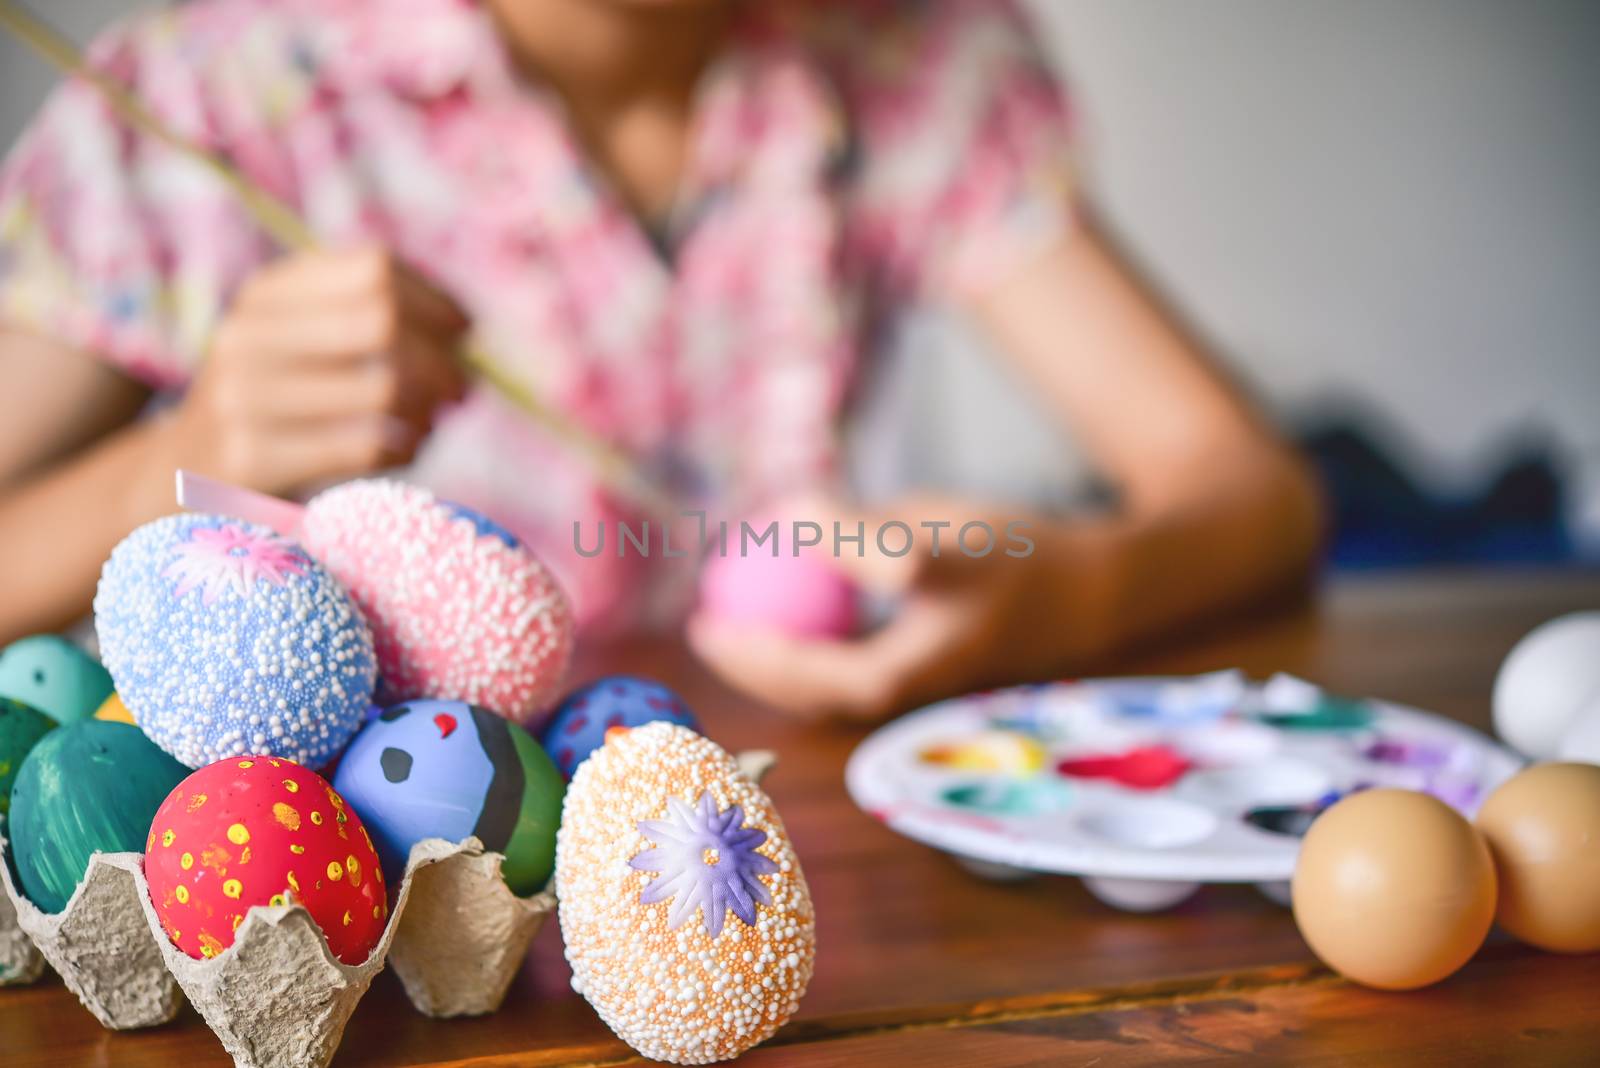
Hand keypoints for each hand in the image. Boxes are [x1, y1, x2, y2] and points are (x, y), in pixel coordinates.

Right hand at [167, 247, 468, 495]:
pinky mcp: (253, 457)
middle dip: (441, 358)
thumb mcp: (294, 344)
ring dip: (427, 409)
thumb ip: (362, 320)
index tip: (463, 331)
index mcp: (267, 294)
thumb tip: (465, 327)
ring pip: (382, 386)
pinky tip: (401, 451)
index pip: (373, 268)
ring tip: (427, 423)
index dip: (434, 299)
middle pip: (382, 321)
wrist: (175, 476)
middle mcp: (250, 334)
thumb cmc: (269, 408)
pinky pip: (366, 445)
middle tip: (460, 389)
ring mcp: (244, 396)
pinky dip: (404, 448)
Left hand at [688, 496, 1101, 720]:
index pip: (823, 679)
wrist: (1090, 590)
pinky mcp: (924, 674)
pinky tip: (789, 611)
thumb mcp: (940, 532)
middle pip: (817, 695)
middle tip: (705, 626)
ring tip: (732, 623)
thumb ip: (865, 532)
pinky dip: (812, 647)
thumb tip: (787, 514)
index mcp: (919, 670)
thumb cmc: (1016, 551)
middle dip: (756, 670)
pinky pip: (853, 669)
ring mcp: (920, 688)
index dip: (763, 660)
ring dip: (779, 661)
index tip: (714, 626)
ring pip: (831, 686)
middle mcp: (915, 693)